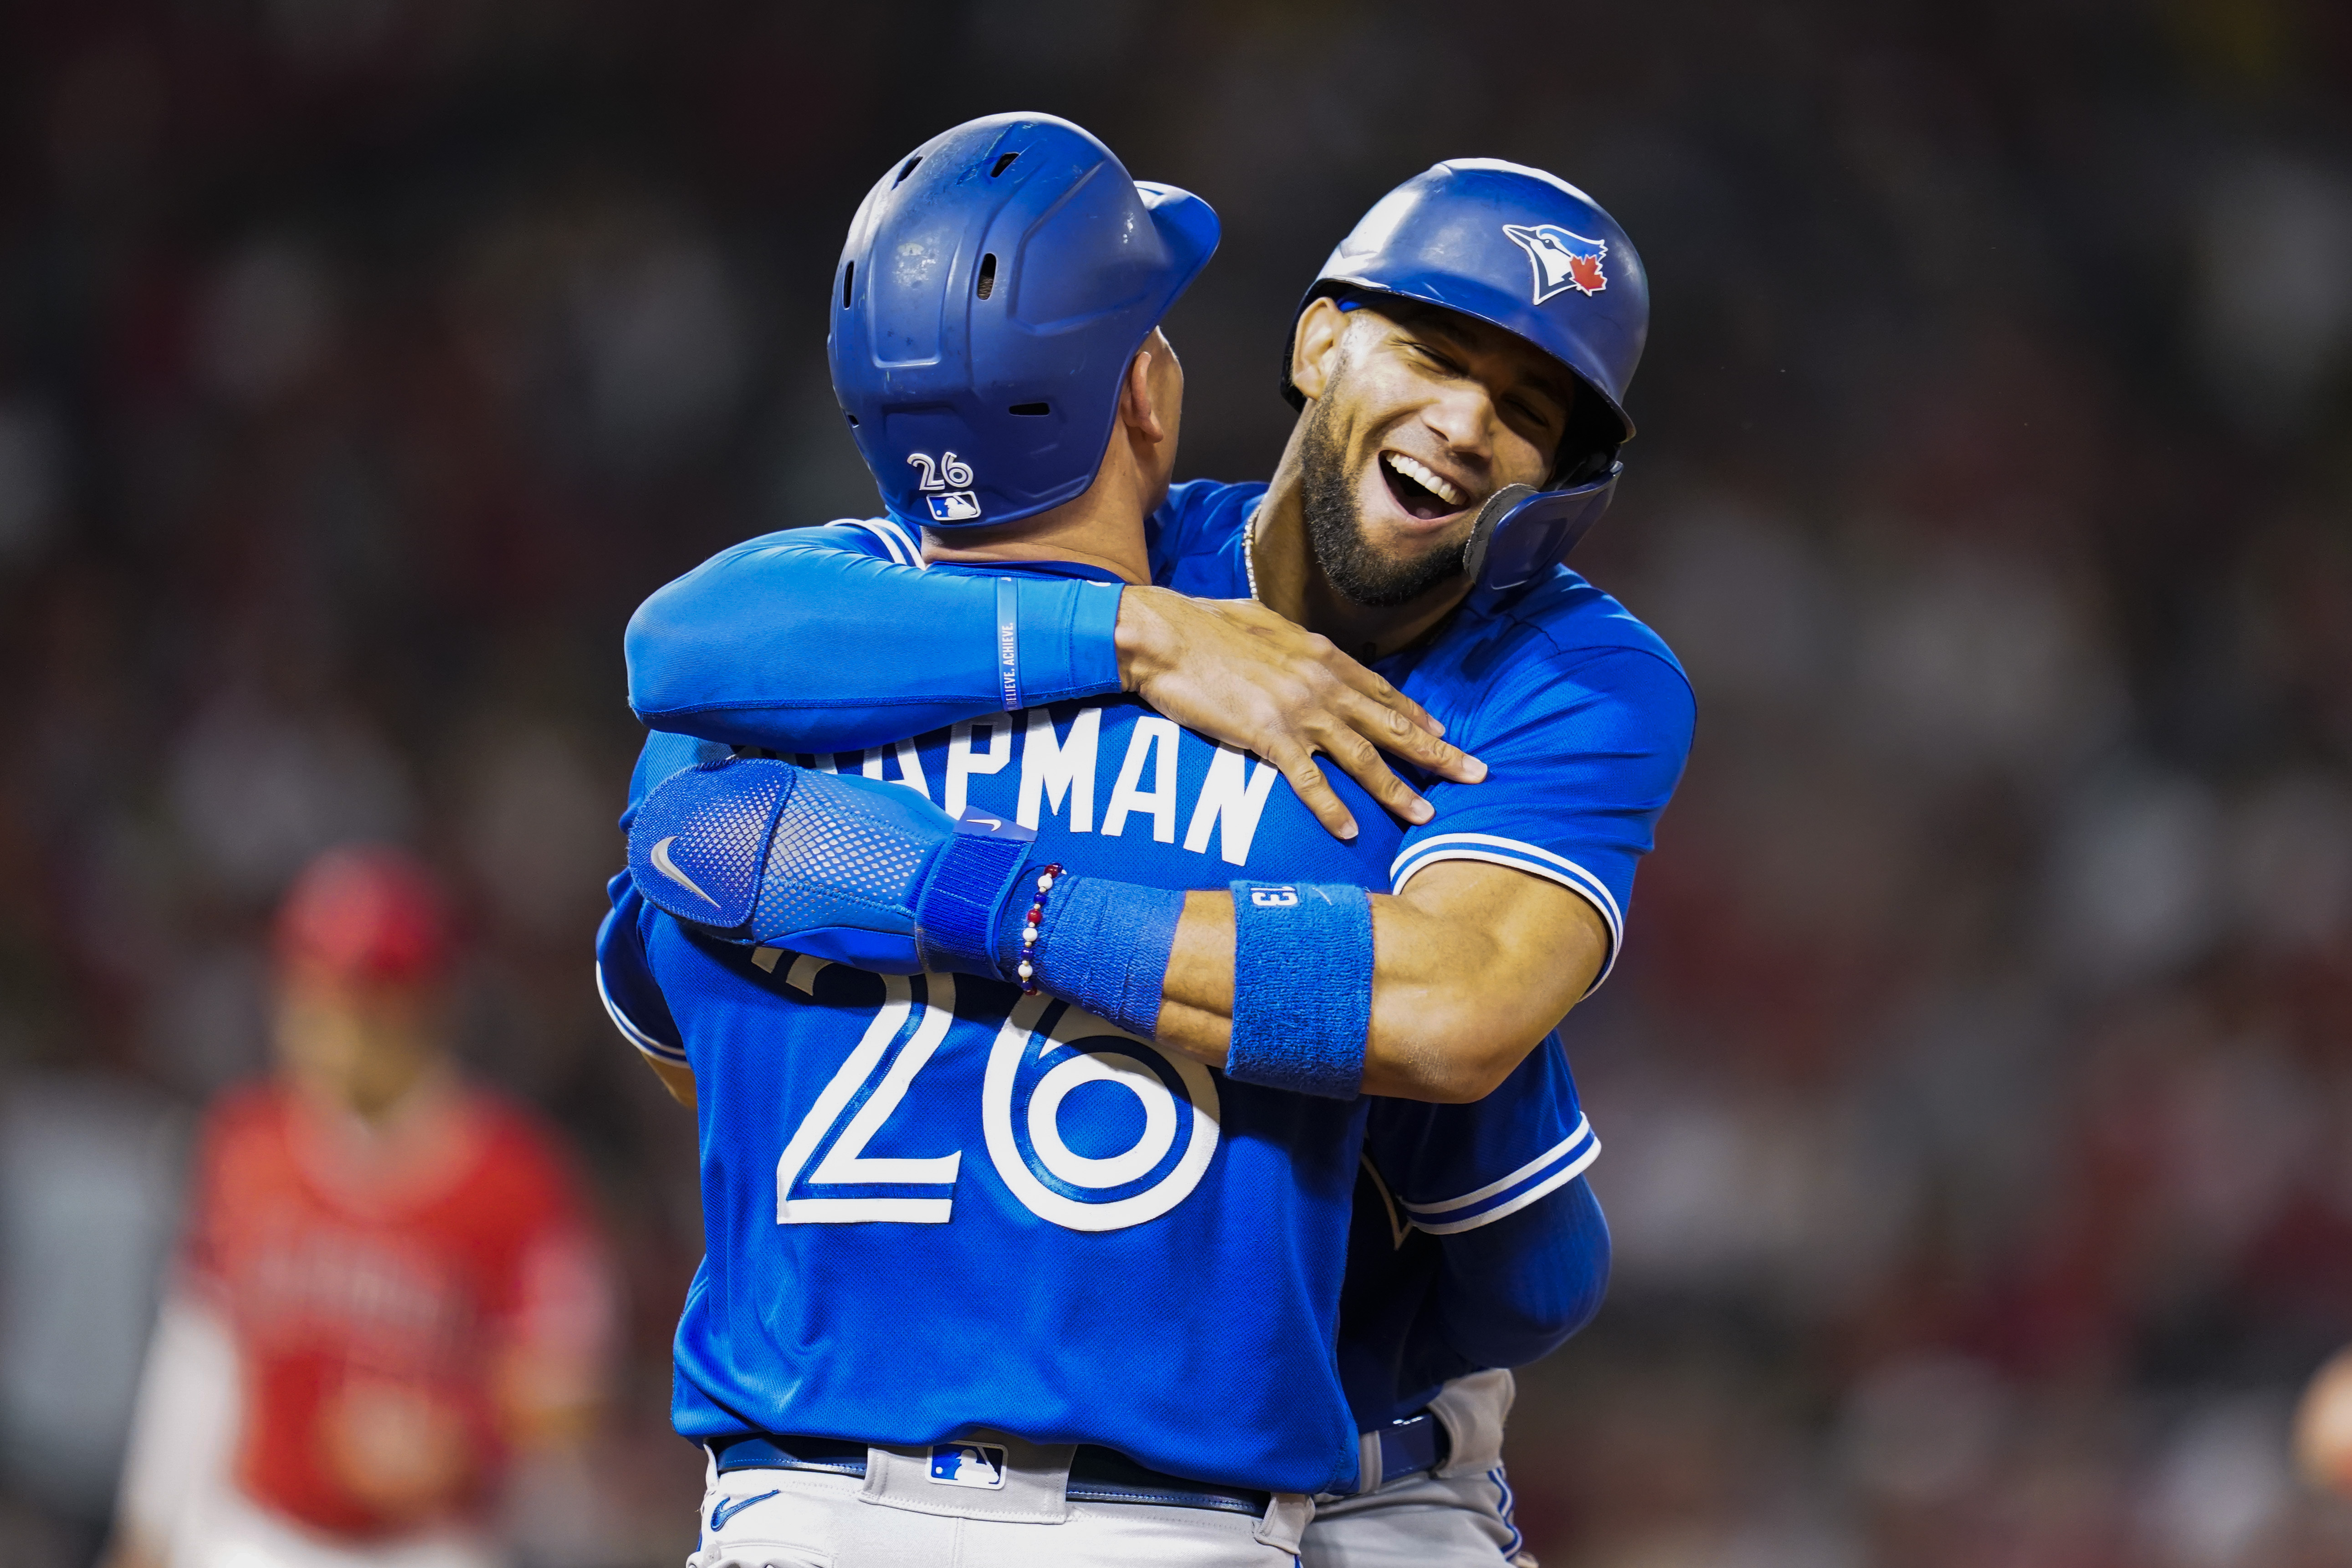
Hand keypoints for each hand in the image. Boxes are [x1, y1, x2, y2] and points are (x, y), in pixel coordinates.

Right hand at [1114, 587, 1484, 838]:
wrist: (1166, 634)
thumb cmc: (1207, 625)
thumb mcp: (1265, 623)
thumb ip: (1296, 644)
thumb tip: (1307, 648)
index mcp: (1323, 656)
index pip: (1383, 691)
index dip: (1417, 715)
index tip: (1442, 734)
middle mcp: (1322, 684)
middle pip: (1391, 724)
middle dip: (1436, 752)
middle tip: (1475, 772)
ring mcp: (1298, 712)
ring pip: (1362, 757)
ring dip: (1397, 789)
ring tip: (1426, 815)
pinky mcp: (1267, 736)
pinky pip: (1308, 780)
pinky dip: (1331, 807)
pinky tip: (1350, 830)